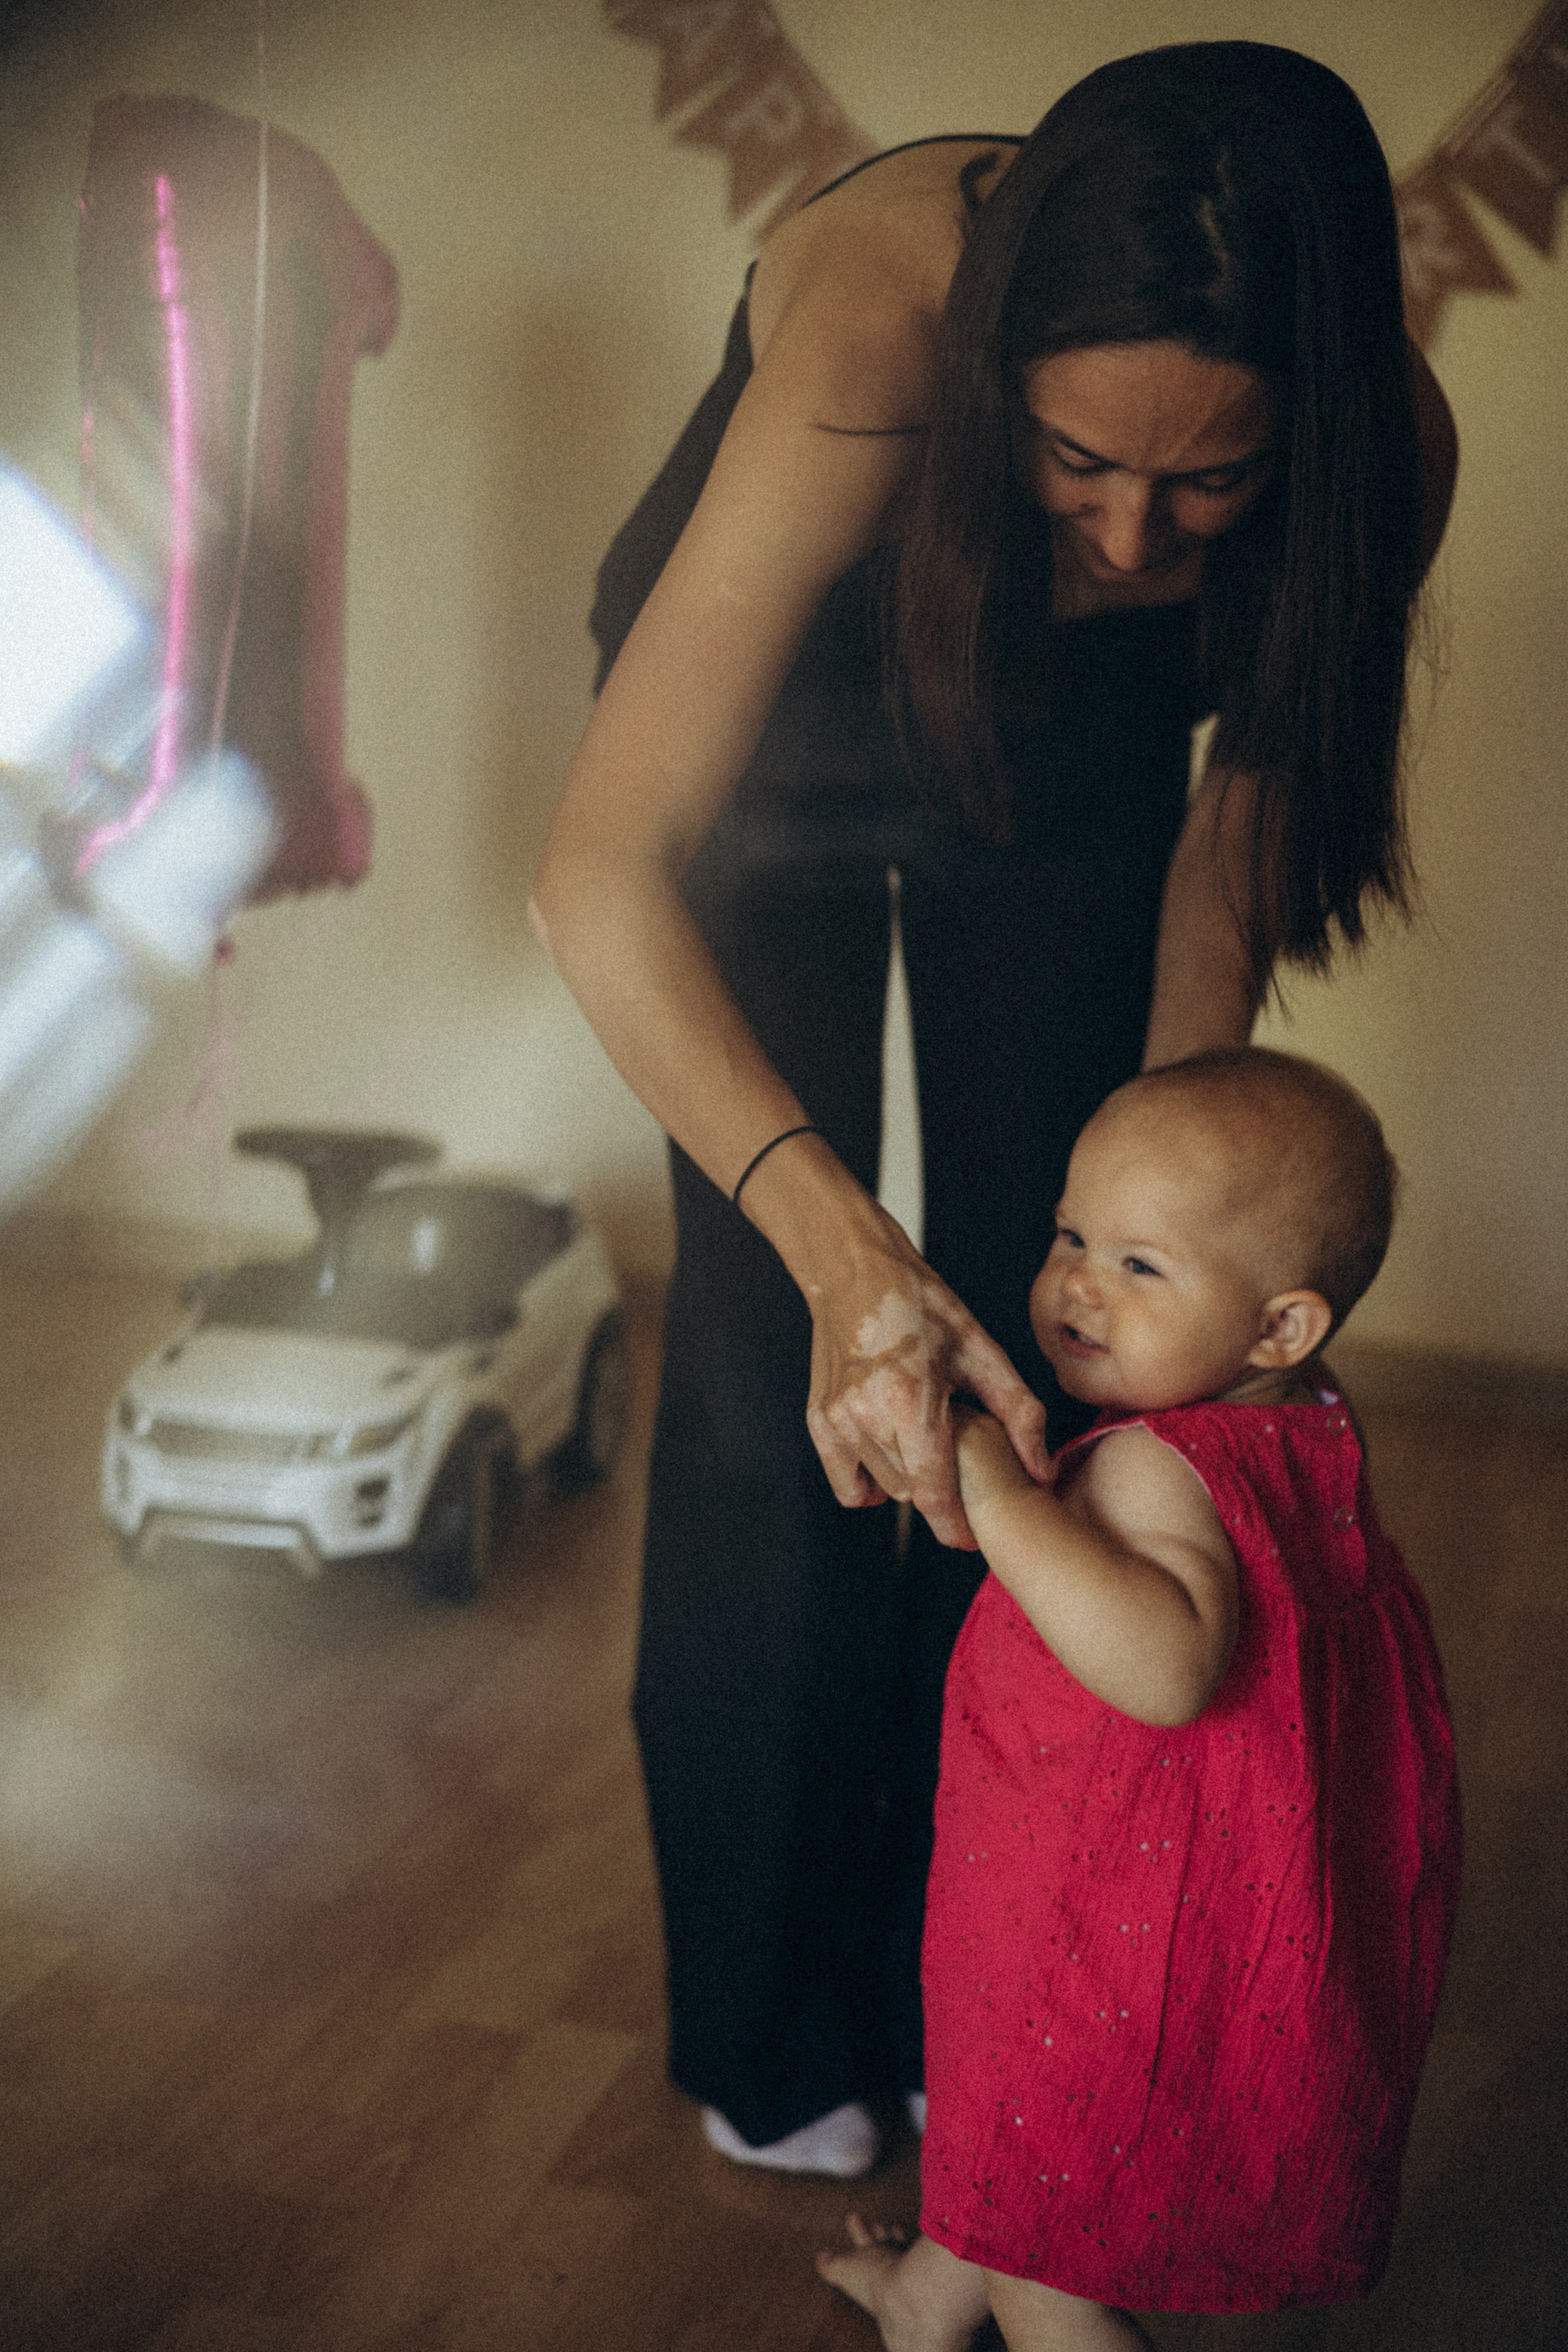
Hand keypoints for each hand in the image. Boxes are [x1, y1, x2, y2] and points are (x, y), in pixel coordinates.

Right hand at [802, 1218, 1049, 1549]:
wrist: (854, 1272)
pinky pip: (849, 1484)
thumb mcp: (981, 1350)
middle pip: (914, 1493)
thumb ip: (1018, 1413)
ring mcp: (837, 1422)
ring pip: (886, 1488)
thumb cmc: (922, 1305)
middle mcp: (866, 1417)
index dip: (958, 1526)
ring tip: (924, 1429)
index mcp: (910, 1401)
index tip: (977, 1535)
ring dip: (911, 1474)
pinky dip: (873, 1481)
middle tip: (956, 1446)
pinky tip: (893, 1449)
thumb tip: (1041, 1471)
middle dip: (942, 1484)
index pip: (933, 1494)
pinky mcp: (818, 1422)